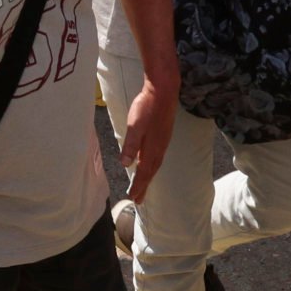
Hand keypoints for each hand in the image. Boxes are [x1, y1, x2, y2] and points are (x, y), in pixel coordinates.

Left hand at [118, 78, 172, 202]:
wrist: (164, 90)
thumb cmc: (148, 106)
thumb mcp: (135, 124)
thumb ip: (131, 144)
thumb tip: (125, 164)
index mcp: (152, 148)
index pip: (143, 172)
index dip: (138, 185)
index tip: (133, 198)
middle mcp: (159, 148)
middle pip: (151, 171)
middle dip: (144, 186)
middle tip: (139, 200)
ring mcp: (163, 142)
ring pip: (155, 165)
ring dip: (148, 177)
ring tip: (144, 187)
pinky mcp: (163, 135)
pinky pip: (157, 157)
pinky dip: (152, 166)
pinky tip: (149, 164)